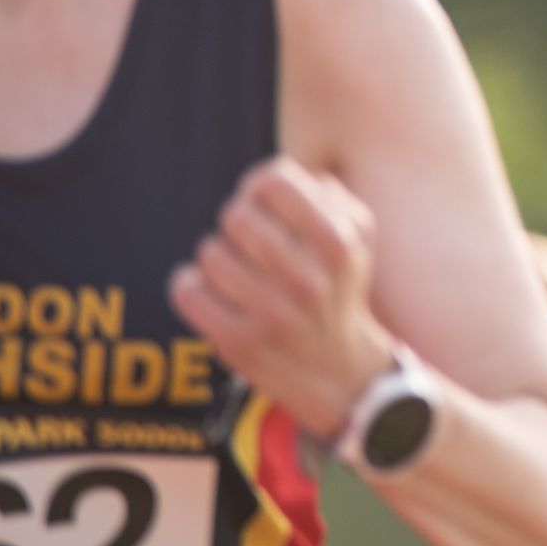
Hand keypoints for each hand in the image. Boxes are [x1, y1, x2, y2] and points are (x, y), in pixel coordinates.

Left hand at [168, 156, 395, 439]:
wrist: (338, 371)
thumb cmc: (338, 289)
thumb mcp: (357, 240)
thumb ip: (330, 196)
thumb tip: (283, 174)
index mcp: (339, 246)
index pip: (275, 183)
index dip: (258, 183)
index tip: (259, 199)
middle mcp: (308, 281)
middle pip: (236, 216)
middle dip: (234, 219)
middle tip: (242, 234)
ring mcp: (272, 316)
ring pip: (210, 254)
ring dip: (214, 254)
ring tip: (229, 266)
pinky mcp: (239, 344)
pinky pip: (189, 292)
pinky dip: (189, 283)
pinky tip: (206, 289)